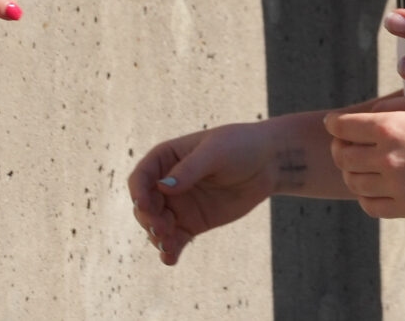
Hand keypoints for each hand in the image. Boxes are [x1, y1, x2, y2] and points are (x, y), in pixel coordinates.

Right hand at [129, 122, 282, 262]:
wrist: (266, 164)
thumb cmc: (238, 146)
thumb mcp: (215, 152)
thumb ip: (190, 169)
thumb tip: (163, 187)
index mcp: (165, 158)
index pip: (141, 177)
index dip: (138, 192)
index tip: (144, 205)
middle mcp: (166, 184)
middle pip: (145, 206)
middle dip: (149, 219)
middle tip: (162, 228)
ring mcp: (178, 206)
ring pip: (156, 226)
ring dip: (157, 237)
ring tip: (168, 244)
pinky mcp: (192, 224)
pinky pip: (175, 240)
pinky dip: (170, 250)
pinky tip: (170, 259)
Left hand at [326, 93, 404, 218]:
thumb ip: (385, 108)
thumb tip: (356, 117)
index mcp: (390, 127)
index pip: (340, 127)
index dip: (334, 123)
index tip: (336, 123)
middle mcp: (390, 157)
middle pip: (341, 155)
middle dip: (340, 147)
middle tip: (348, 143)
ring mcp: (399, 186)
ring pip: (352, 181)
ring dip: (352, 171)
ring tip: (365, 163)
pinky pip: (369, 205)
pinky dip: (366, 195)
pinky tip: (378, 184)